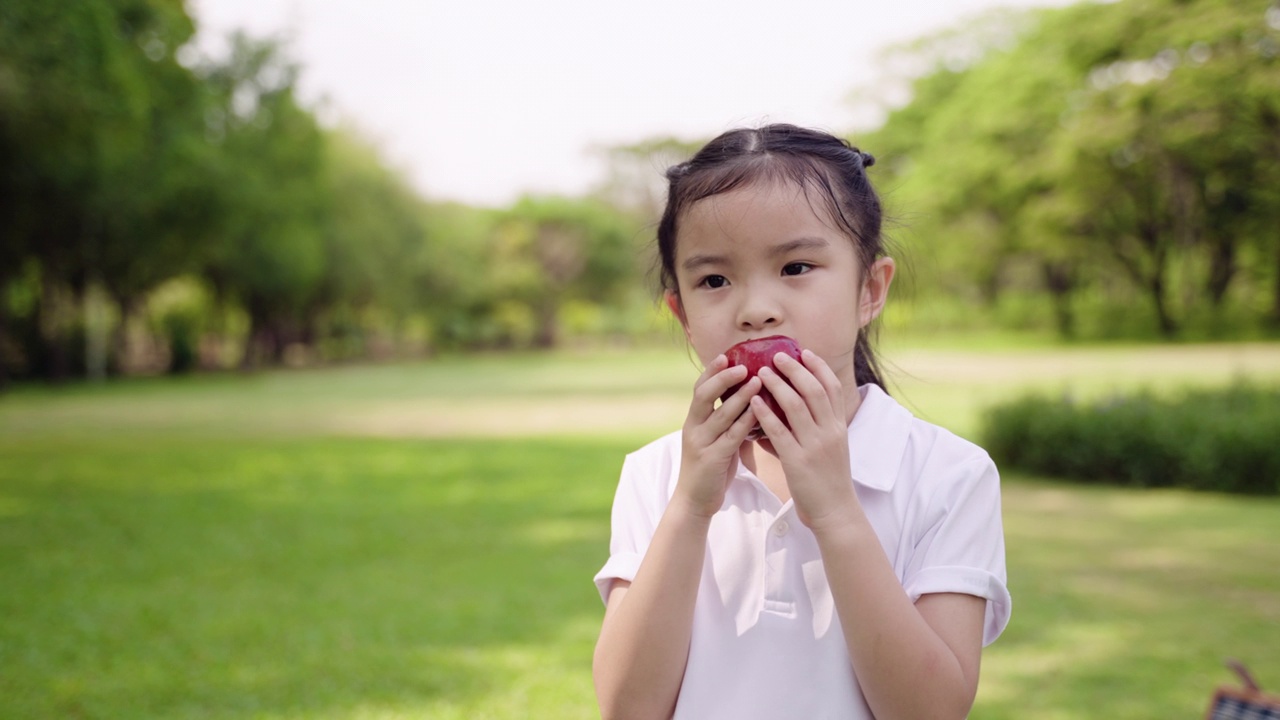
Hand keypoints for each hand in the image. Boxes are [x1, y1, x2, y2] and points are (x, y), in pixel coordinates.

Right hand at [675, 354, 761, 517]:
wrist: (695, 501)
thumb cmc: (711, 468)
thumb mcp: (717, 439)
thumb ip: (730, 421)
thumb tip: (754, 402)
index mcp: (694, 420)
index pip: (700, 389)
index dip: (711, 371)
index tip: (725, 355)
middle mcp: (693, 428)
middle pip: (704, 395)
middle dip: (722, 378)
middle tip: (741, 364)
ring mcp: (701, 443)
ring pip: (720, 414)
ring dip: (739, 396)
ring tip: (758, 380)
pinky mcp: (712, 459)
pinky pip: (731, 436)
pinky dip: (746, 421)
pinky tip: (760, 412)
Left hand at [752, 349, 859, 530]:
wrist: (835, 512)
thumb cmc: (828, 479)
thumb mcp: (832, 447)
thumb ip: (818, 426)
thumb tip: (796, 406)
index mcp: (839, 427)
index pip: (832, 387)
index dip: (818, 367)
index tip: (805, 351)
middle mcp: (830, 432)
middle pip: (814, 390)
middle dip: (796, 369)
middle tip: (778, 355)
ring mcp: (815, 446)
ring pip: (797, 406)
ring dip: (778, 385)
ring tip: (763, 371)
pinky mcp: (797, 461)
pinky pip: (779, 431)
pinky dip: (766, 413)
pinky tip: (754, 401)